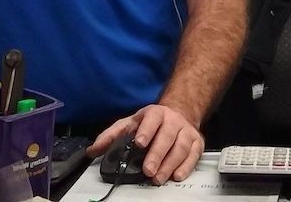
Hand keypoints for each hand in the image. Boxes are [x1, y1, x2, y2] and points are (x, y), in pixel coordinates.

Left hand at [87, 104, 204, 182]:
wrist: (179, 113)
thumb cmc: (152, 122)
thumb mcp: (130, 123)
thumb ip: (111, 136)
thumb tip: (93, 149)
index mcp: (156, 113)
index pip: (152, 119)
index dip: (146, 130)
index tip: (139, 142)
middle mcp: (173, 121)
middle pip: (167, 136)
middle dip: (157, 154)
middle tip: (148, 169)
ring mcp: (186, 131)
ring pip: (182, 147)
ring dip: (170, 164)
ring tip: (158, 178)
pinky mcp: (197, 142)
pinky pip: (194, 155)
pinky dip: (186, 166)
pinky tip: (176, 175)